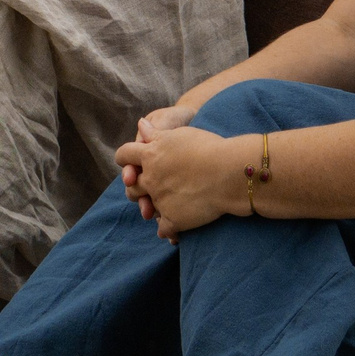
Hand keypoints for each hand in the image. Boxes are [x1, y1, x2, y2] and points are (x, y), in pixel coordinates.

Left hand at [115, 124, 248, 239]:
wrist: (229, 172)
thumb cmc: (208, 147)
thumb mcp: (179, 134)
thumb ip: (156, 133)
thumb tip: (140, 125)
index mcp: (150, 155)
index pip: (125, 155)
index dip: (124, 158)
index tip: (128, 160)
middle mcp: (151, 179)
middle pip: (131, 186)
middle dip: (135, 186)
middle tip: (148, 186)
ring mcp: (160, 200)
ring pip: (146, 208)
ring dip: (150, 208)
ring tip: (160, 208)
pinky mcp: (174, 219)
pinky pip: (164, 228)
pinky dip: (168, 230)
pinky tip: (173, 230)